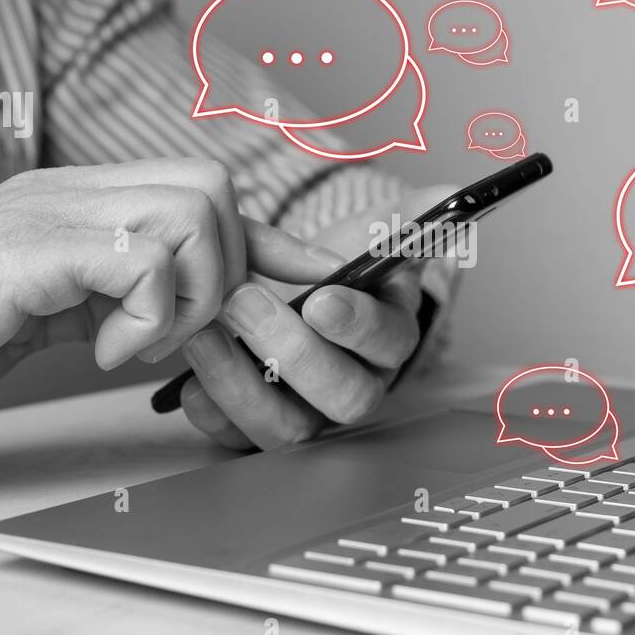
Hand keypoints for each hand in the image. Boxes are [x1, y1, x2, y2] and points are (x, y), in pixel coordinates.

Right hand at [0, 159, 339, 437]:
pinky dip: (146, 316)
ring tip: (135, 338)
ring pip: (193, 213)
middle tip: (174, 329)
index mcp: (75, 202)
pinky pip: (142, 258)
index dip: (261, 242)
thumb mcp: (43, 311)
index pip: (200, 195)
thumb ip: (105, 297)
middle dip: (223, 271)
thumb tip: (168, 314)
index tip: (302, 280)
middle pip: (213, 187)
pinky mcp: (30, 249)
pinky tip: (101, 347)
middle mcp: (69, 192)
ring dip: (188, 294)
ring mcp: (49, 213)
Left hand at [178, 185, 456, 450]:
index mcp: (389, 335)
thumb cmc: (326, 266)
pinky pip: (239, 440)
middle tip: (245, 302)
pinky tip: (188, 381)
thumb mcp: (366, 233)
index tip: (320, 297)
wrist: (278, 291)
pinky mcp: (259, 428)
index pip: (388, 342)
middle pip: (346, 396)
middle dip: (293, 352)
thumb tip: (446, 194)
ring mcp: (308, 413)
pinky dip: (212, 413)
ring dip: (243, 384)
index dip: (357, 324)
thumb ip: (404, 216)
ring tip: (205, 333)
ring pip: (291, 428)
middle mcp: (356, 383)